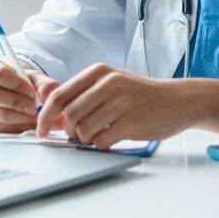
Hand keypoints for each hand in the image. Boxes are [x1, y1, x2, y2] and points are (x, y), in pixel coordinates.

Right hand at [0, 57, 60, 132]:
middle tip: (33, 108)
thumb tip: (47, 94)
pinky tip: (26, 122)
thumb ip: (44, 83)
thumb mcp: (33, 77)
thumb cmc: (19, 81)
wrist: (14, 92)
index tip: (32, 92)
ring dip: (20, 118)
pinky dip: (17, 128)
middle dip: (16, 103)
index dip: (17, 85)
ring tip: (34, 116)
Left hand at [36, 63, 193, 148]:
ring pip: (84, 130)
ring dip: (86, 140)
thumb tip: (54, 119)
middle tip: (77, 136)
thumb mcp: (111, 86)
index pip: (59, 95)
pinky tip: (111, 139)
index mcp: (98, 72)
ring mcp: (121, 102)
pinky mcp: (132, 122)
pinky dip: (101, 145)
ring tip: (98, 136)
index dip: (45, 116)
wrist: (178, 100)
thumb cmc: (141, 96)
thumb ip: (84, 97)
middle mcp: (108, 83)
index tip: (41, 129)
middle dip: (69, 132)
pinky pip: (102, 141)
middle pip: (70, 115)